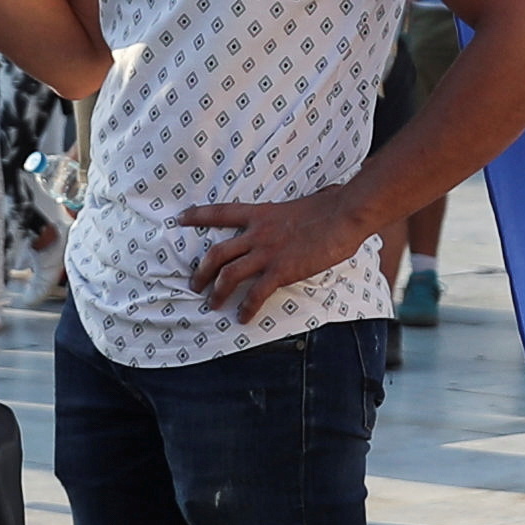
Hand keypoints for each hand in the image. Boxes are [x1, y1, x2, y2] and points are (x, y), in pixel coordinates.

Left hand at [180, 186, 376, 323]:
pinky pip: (257, 293)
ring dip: (217, 292)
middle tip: (194, 284)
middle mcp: (257, 233)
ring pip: (229, 274)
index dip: (198, 215)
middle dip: (201, 271)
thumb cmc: (328, 207)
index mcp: (260, 214)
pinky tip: (243, 318)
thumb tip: (294, 216)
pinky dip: (247, 308)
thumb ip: (285, 215)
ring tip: (212, 305)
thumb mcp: (297, 206)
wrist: (344, 214)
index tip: (180, 218)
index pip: (221, 212)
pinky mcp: (282, 270)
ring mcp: (268, 252)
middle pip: (217, 252)